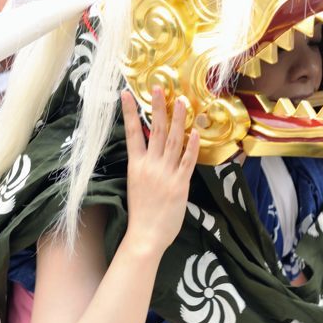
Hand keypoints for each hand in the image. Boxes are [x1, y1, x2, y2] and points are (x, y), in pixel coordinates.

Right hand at [121, 88, 199, 256]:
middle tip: (159, 87)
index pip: (132, 133)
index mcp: (135, 165)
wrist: (145, 235)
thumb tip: (149, 150)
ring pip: (172, 140)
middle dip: (158, 107)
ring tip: (180, 101)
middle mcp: (150, 166)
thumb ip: (143, 166)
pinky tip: (196, 132)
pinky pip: (187, 160)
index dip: (129, 113)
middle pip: (155, 130)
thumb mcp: (136, 184)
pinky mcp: (180, 184)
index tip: (126, 94)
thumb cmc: (141, 213)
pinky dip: (192, 146)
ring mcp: (165, 174)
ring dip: (177, 119)